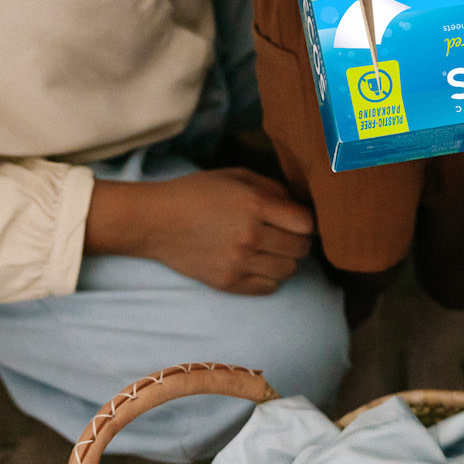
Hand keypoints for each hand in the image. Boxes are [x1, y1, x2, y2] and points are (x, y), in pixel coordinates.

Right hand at [85, 169, 314, 294]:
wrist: (156, 221)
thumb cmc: (197, 193)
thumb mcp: (236, 176)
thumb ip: (273, 188)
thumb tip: (300, 205)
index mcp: (255, 205)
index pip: (306, 223)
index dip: (308, 222)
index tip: (300, 220)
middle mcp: (251, 236)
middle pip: (301, 248)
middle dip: (299, 240)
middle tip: (285, 234)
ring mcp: (239, 262)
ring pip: (289, 270)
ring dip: (285, 259)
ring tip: (270, 249)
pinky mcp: (228, 283)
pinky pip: (269, 287)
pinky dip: (270, 276)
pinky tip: (257, 263)